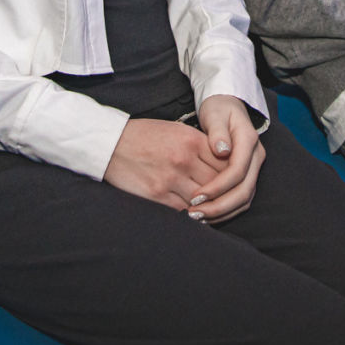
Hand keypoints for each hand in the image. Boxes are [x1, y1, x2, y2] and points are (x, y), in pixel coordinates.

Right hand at [103, 117, 224, 210]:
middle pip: (217, 183)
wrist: (112, 143)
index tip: (232, 182)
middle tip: (227, 200)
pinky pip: (183, 210)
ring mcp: (170, 178)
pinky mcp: (157, 195)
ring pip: (203, 201)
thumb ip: (200, 145)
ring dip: (209, 207)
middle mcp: (184, 159)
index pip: (225, 163)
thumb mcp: (177, 130)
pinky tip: (195, 214)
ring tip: (212, 209)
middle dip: (223, 193)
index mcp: (192, 140)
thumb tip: (223, 161)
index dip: (232, 175)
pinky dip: (192, 214)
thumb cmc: (146, 135)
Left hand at [188, 95, 264, 223]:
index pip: (237, 171)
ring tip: (197, 217)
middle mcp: (256, 156)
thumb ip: (217, 131)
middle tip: (195, 213)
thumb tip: (222, 150)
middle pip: (244, 191)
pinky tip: (206, 214)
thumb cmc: (218, 108)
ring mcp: (254, 167)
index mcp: (248, 140)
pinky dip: (225, 210)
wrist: (228, 105)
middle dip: (219, 206)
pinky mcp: (248, 175)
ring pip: (244, 199)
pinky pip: (240, 199)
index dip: (217, 187)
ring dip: (222, 212)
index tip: (196, 196)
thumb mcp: (215, 113)